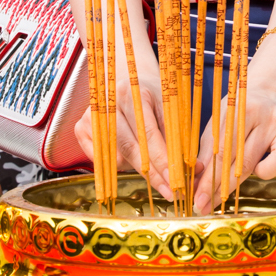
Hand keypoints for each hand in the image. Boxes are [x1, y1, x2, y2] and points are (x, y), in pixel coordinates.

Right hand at [72, 75, 168, 194]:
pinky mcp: (80, 128)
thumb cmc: (154, 98)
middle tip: (170, 193)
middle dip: (152, 174)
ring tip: (153, 166)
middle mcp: (108, 102)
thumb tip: (196, 168)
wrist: (128, 82)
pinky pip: (102, 160)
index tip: (176, 181)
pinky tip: (130, 156)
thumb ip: (178, 138)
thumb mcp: (169, 109)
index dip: (162, 160)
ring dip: (136, 168)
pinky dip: (119, 163)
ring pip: (116, 156)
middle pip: (129, 148)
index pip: (148, 134)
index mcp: (133, 92)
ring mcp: (91, 115)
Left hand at [192, 89, 275, 212]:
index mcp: (244, 109)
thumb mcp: (219, 122)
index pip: (223, 152)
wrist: (269, 92)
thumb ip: (207, 149)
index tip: (197, 201)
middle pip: (246, 160)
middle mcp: (269, 116)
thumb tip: (194, 180)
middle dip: (224, 189)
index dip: (209, 180)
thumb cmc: (238, 112)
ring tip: (256, 171)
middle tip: (207, 206)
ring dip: (264, 172)